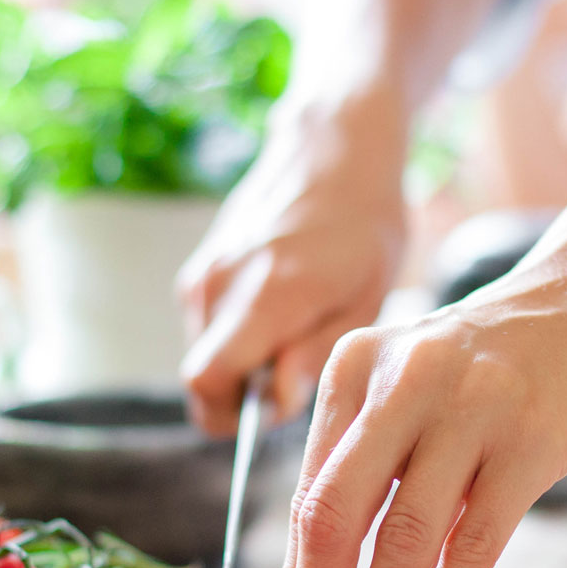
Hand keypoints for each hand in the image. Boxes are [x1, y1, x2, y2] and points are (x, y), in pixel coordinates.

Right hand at [178, 94, 409, 435]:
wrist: (334, 151)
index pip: (206, 382)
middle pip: (203, 377)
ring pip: (206, 353)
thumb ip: (316, 355)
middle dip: (245, 393)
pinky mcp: (200, 268)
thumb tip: (276, 403)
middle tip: (299, 369)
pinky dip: (237, 335)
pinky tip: (281, 308)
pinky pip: (208, 327)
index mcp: (265, 295)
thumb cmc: (365, 227)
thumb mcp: (366, 299)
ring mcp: (203, 273)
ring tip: (297, 329)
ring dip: (244, 362)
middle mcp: (220, 284)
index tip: (276, 409)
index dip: (233, 416)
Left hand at [258, 260, 566, 567]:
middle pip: (336, 518)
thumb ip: (362, 466)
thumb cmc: (490, 363)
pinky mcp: (529, 441)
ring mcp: (468, 409)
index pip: (308, 497)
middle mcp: (400, 382)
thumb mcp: (407, 387)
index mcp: (353, 370)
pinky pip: (472, 544)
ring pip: (403, 540)